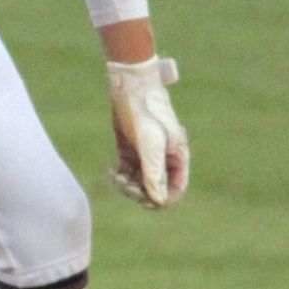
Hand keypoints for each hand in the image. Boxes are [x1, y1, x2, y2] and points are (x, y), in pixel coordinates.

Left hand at [107, 55, 187, 207]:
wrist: (129, 88)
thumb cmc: (146, 112)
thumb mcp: (151, 143)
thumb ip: (154, 171)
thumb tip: (158, 200)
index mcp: (177, 158)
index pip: (175, 190)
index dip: (161, 199)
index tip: (143, 198)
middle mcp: (163, 159)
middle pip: (155, 190)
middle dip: (140, 192)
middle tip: (125, 185)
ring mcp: (146, 156)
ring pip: (139, 183)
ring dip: (127, 185)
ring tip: (116, 176)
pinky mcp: (130, 151)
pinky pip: (127, 173)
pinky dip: (119, 176)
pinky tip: (111, 171)